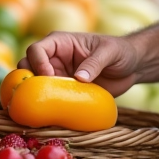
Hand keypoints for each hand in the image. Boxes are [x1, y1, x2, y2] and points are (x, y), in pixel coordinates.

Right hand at [20, 32, 140, 97]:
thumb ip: (95, 63)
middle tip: (39, 94)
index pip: (37, 49)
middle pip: (27, 67)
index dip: (37, 63)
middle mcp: (54, 59)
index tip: (49, 77)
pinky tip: (51, 115)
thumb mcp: (110, 53)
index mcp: (61, 43)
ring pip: (34, 85)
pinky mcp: (64, 91)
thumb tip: (79, 78)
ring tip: (42, 105)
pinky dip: (46, 106)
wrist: (131, 67)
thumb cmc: (121, 52)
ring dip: (34, 94)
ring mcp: (58, 76)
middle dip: (27, 80)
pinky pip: (49, 98)